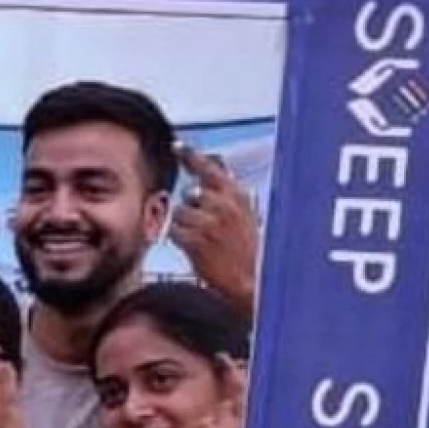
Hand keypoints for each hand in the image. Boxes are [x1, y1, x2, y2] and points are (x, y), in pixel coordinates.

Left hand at [168, 143, 260, 318]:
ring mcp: (208, 222)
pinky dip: (182, 241)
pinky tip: (199, 250)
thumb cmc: (249, 252)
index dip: (190, 156)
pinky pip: (174, 232)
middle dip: (192, 210)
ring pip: (179, 214)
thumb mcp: (246, 217)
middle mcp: (222, 204)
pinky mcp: (195, 240)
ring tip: (206, 242)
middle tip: (208, 229)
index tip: (177, 146)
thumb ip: (226, 198)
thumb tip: (203, 183)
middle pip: (189, 194)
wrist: (253, 282)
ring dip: (187, 227)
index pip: (209, 169)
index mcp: (237, 196)